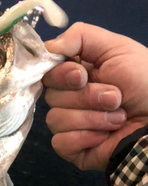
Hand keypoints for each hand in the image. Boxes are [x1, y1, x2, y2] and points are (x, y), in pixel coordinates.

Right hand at [43, 22, 147, 169]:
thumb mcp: (117, 48)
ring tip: (118, 118)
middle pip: (52, 97)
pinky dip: (84, 138)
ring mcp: (68, 126)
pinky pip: (60, 142)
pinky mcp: (70, 149)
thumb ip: (80, 36)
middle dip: (87, 97)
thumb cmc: (143, 82)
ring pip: (55, 119)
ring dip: (92, 118)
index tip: (81, 77)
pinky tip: (103, 136)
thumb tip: (47, 48)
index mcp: (75, 74)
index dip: (61, 74)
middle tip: (116, 98)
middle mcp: (67, 99)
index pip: (47, 72)